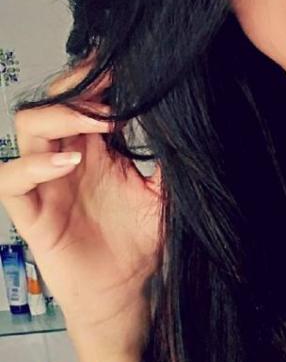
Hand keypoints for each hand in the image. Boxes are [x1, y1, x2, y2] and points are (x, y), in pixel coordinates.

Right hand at [0, 56, 162, 347]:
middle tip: (115, 88)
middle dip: (81, 87)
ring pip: (29, 126)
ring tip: (100, 122)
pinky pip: (11, 180)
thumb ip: (171, 160)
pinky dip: (33, 166)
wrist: (125, 293)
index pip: (84, 95)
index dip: (99, 78)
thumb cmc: (139, 244)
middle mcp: (66, 156)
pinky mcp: (30, 213)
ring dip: (62, 116)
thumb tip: (192, 122)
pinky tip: (68, 164)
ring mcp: (44, 181)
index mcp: (96, 147)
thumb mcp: (164, 195)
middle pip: (53, 99)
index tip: (129, 68)